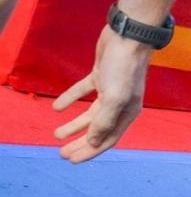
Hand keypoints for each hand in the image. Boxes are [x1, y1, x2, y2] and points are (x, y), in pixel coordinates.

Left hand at [52, 27, 152, 162]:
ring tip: (57, 134)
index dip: (90, 151)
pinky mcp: (101, 76)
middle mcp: (120, 105)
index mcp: (127, 113)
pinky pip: (83, 92)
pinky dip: (70, 100)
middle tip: (62, 153)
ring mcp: (110, 90)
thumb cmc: (124, 68)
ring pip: (89, 114)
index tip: (72, 159)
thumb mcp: (114, 97)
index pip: (108, 139)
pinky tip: (57, 107)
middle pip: (97, 130)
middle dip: (80, 143)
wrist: (127, 37)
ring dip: (73, 125)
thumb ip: (104, 121)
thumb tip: (92, 142)